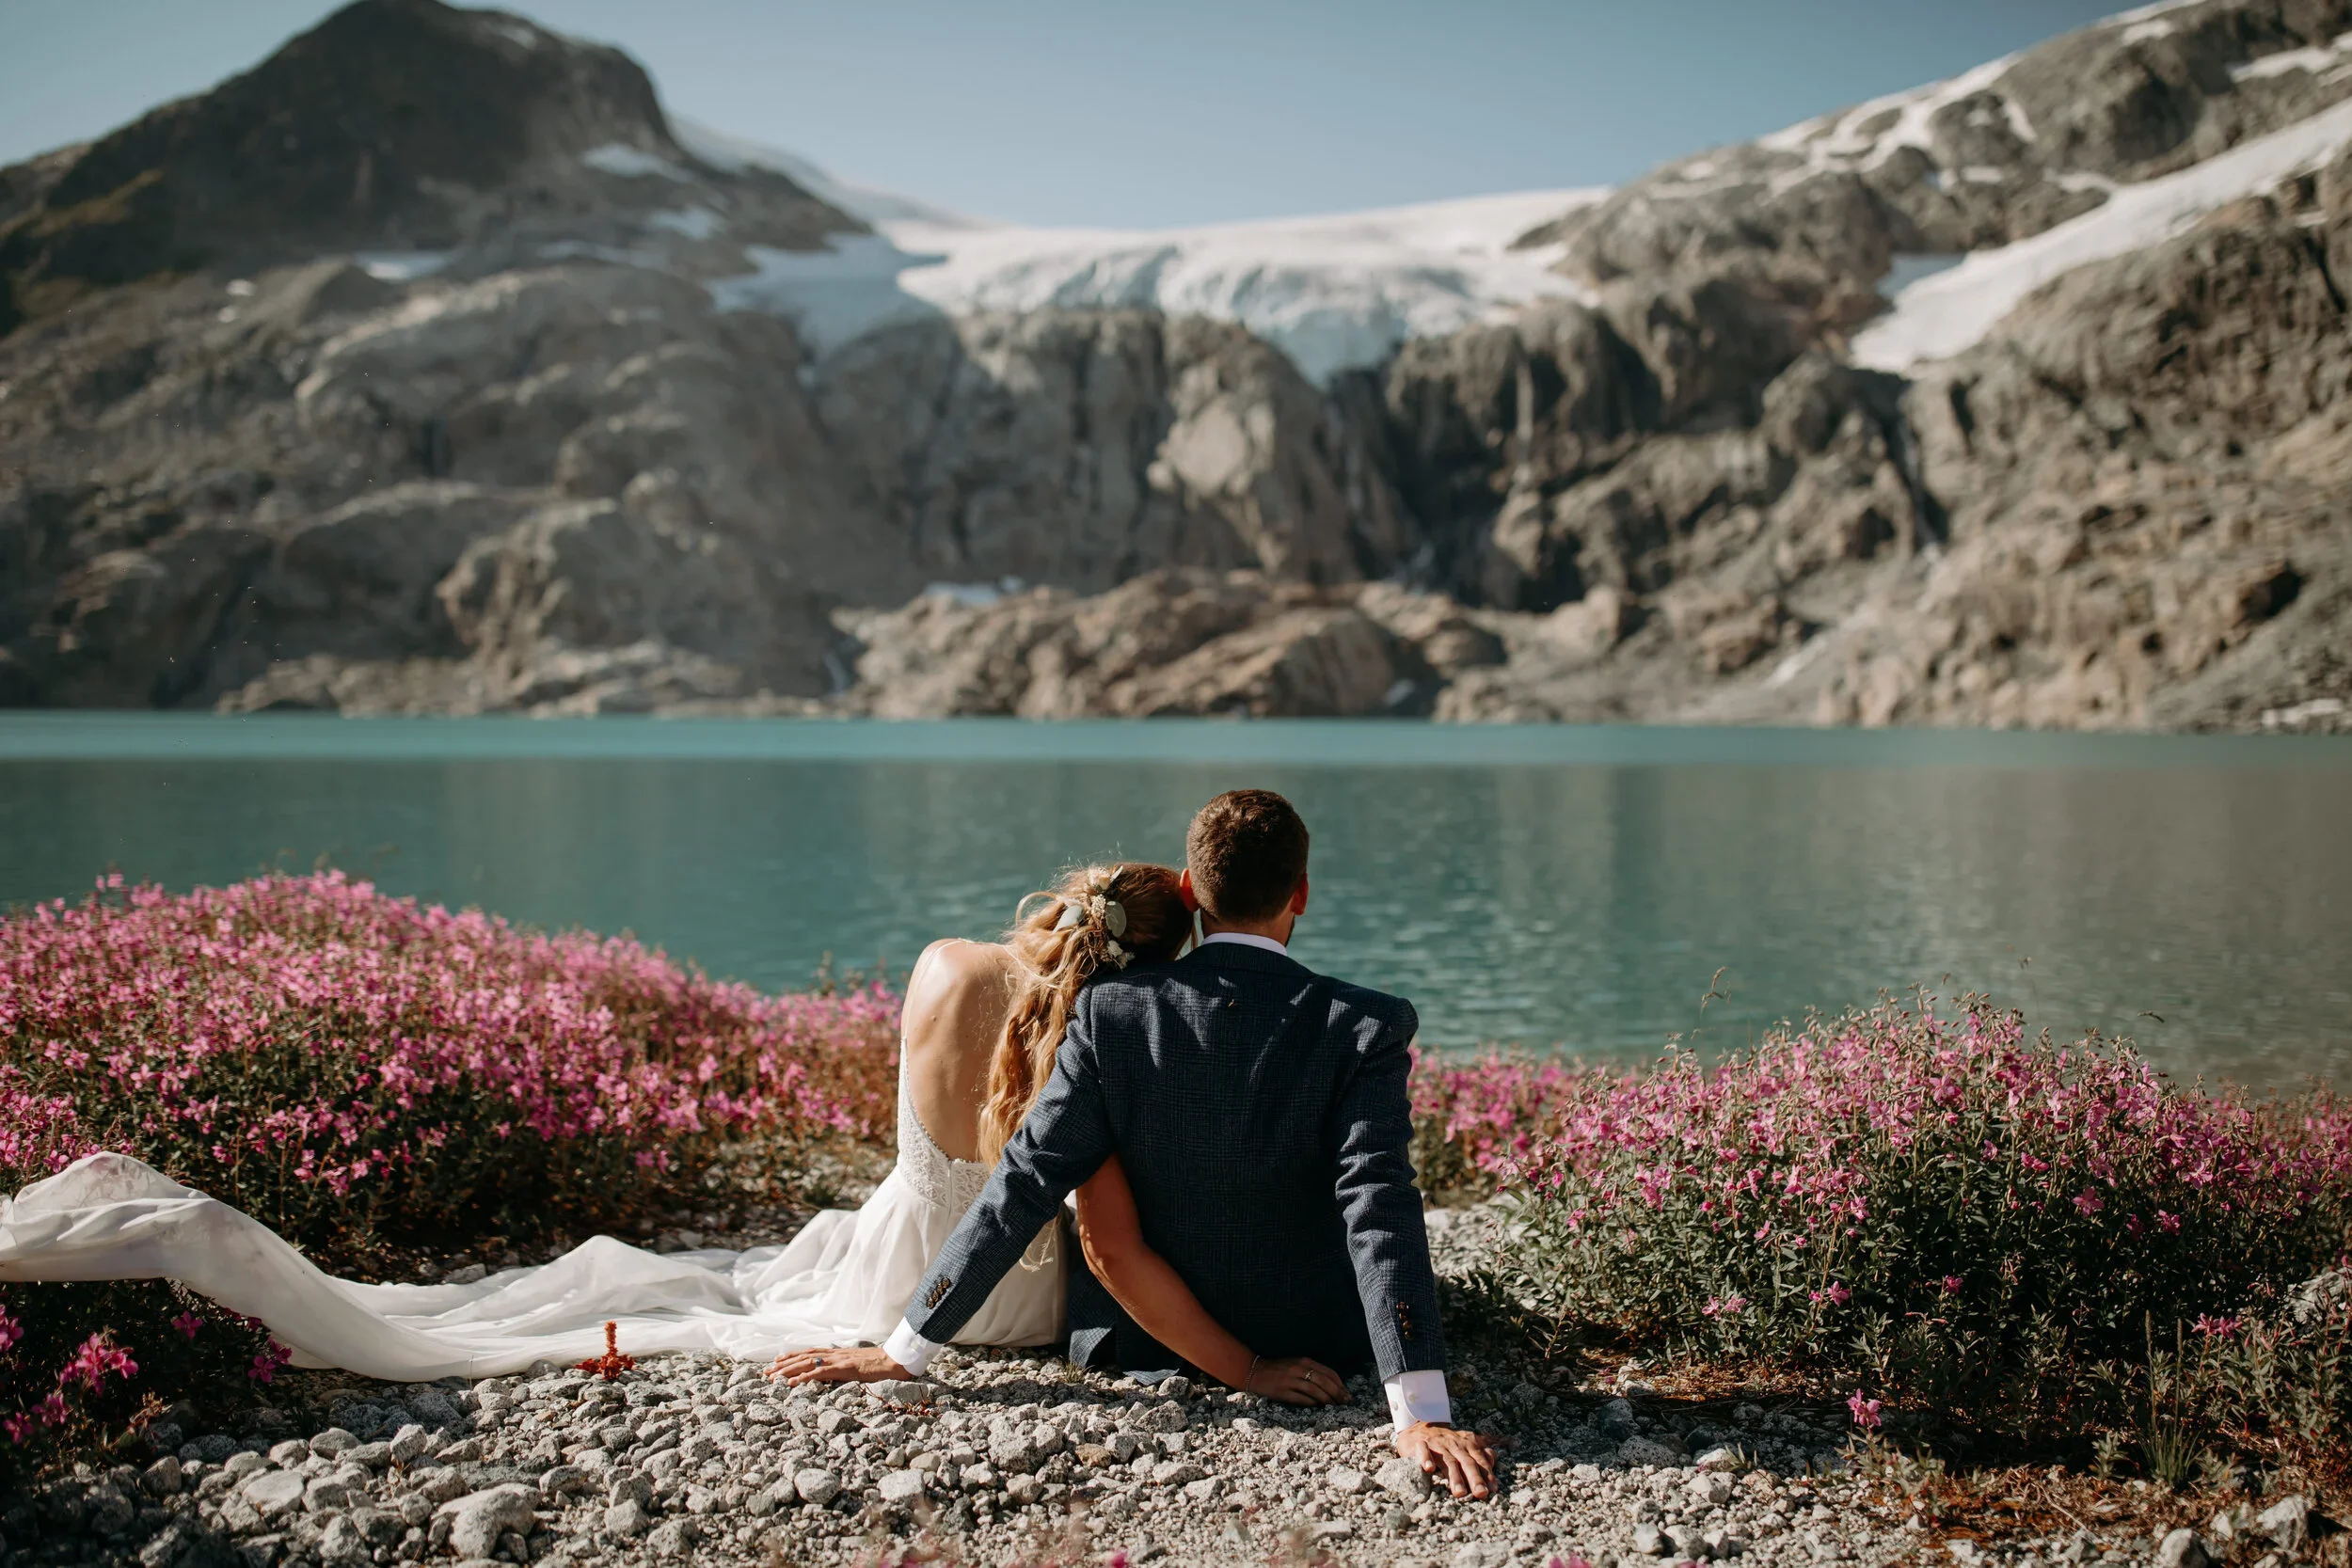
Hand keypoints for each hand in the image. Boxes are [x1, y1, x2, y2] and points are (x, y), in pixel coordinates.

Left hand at [766, 1346, 911, 1385]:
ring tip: (773, 1378)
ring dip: (788, 1370)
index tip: (776, 1363)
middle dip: (783, 1365)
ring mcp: (839, 1361)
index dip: (792, 1357)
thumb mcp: (860, 1365)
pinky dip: (804, 1377)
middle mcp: (835, 1355)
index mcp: (838, 1354)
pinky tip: (792, 1383)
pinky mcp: (844, 1369)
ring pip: (807, 1363)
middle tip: (766, 1373)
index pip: (810, 1353)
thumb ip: (847, 1366)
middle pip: (804, 1357)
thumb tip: (838, 1372)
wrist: (897, 1360)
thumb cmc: (881, 1364)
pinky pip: (820, 1373)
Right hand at [1240, 1355, 1349, 1405]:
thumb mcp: (1296, 1364)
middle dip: (1337, 1393)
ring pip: (1315, 1391)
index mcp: (1304, 1361)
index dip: (1339, 1384)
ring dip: (1327, 1400)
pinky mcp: (1282, 1392)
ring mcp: (1290, 1380)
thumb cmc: (1278, 1369)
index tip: (1346, 1393)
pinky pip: (1302, 1399)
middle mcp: (1298, 1369)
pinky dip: (1313, 1404)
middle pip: (1324, 1381)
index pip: (1328, 1372)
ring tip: (1335, 1407)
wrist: (1254, 1371)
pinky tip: (1319, 1408)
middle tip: (1346, 1402)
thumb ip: (1311, 1372)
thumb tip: (1330, 1386)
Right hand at [1395, 1420, 1496, 1499]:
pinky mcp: (1420, 1444)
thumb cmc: (1447, 1442)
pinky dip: (1426, 1459)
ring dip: (1455, 1476)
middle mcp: (1454, 1444)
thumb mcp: (1466, 1444)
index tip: (1493, 1490)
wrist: (1420, 1427)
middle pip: (1467, 1462)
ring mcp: (1437, 1444)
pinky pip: (1424, 1451)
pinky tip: (1429, 1469)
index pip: (1480, 1460)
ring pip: (1448, 1461)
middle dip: (1475, 1478)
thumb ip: (1481, 1453)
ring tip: (1460, 1492)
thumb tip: (1493, 1462)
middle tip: (1481, 1493)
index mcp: (1468, 1444)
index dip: (1487, 1474)